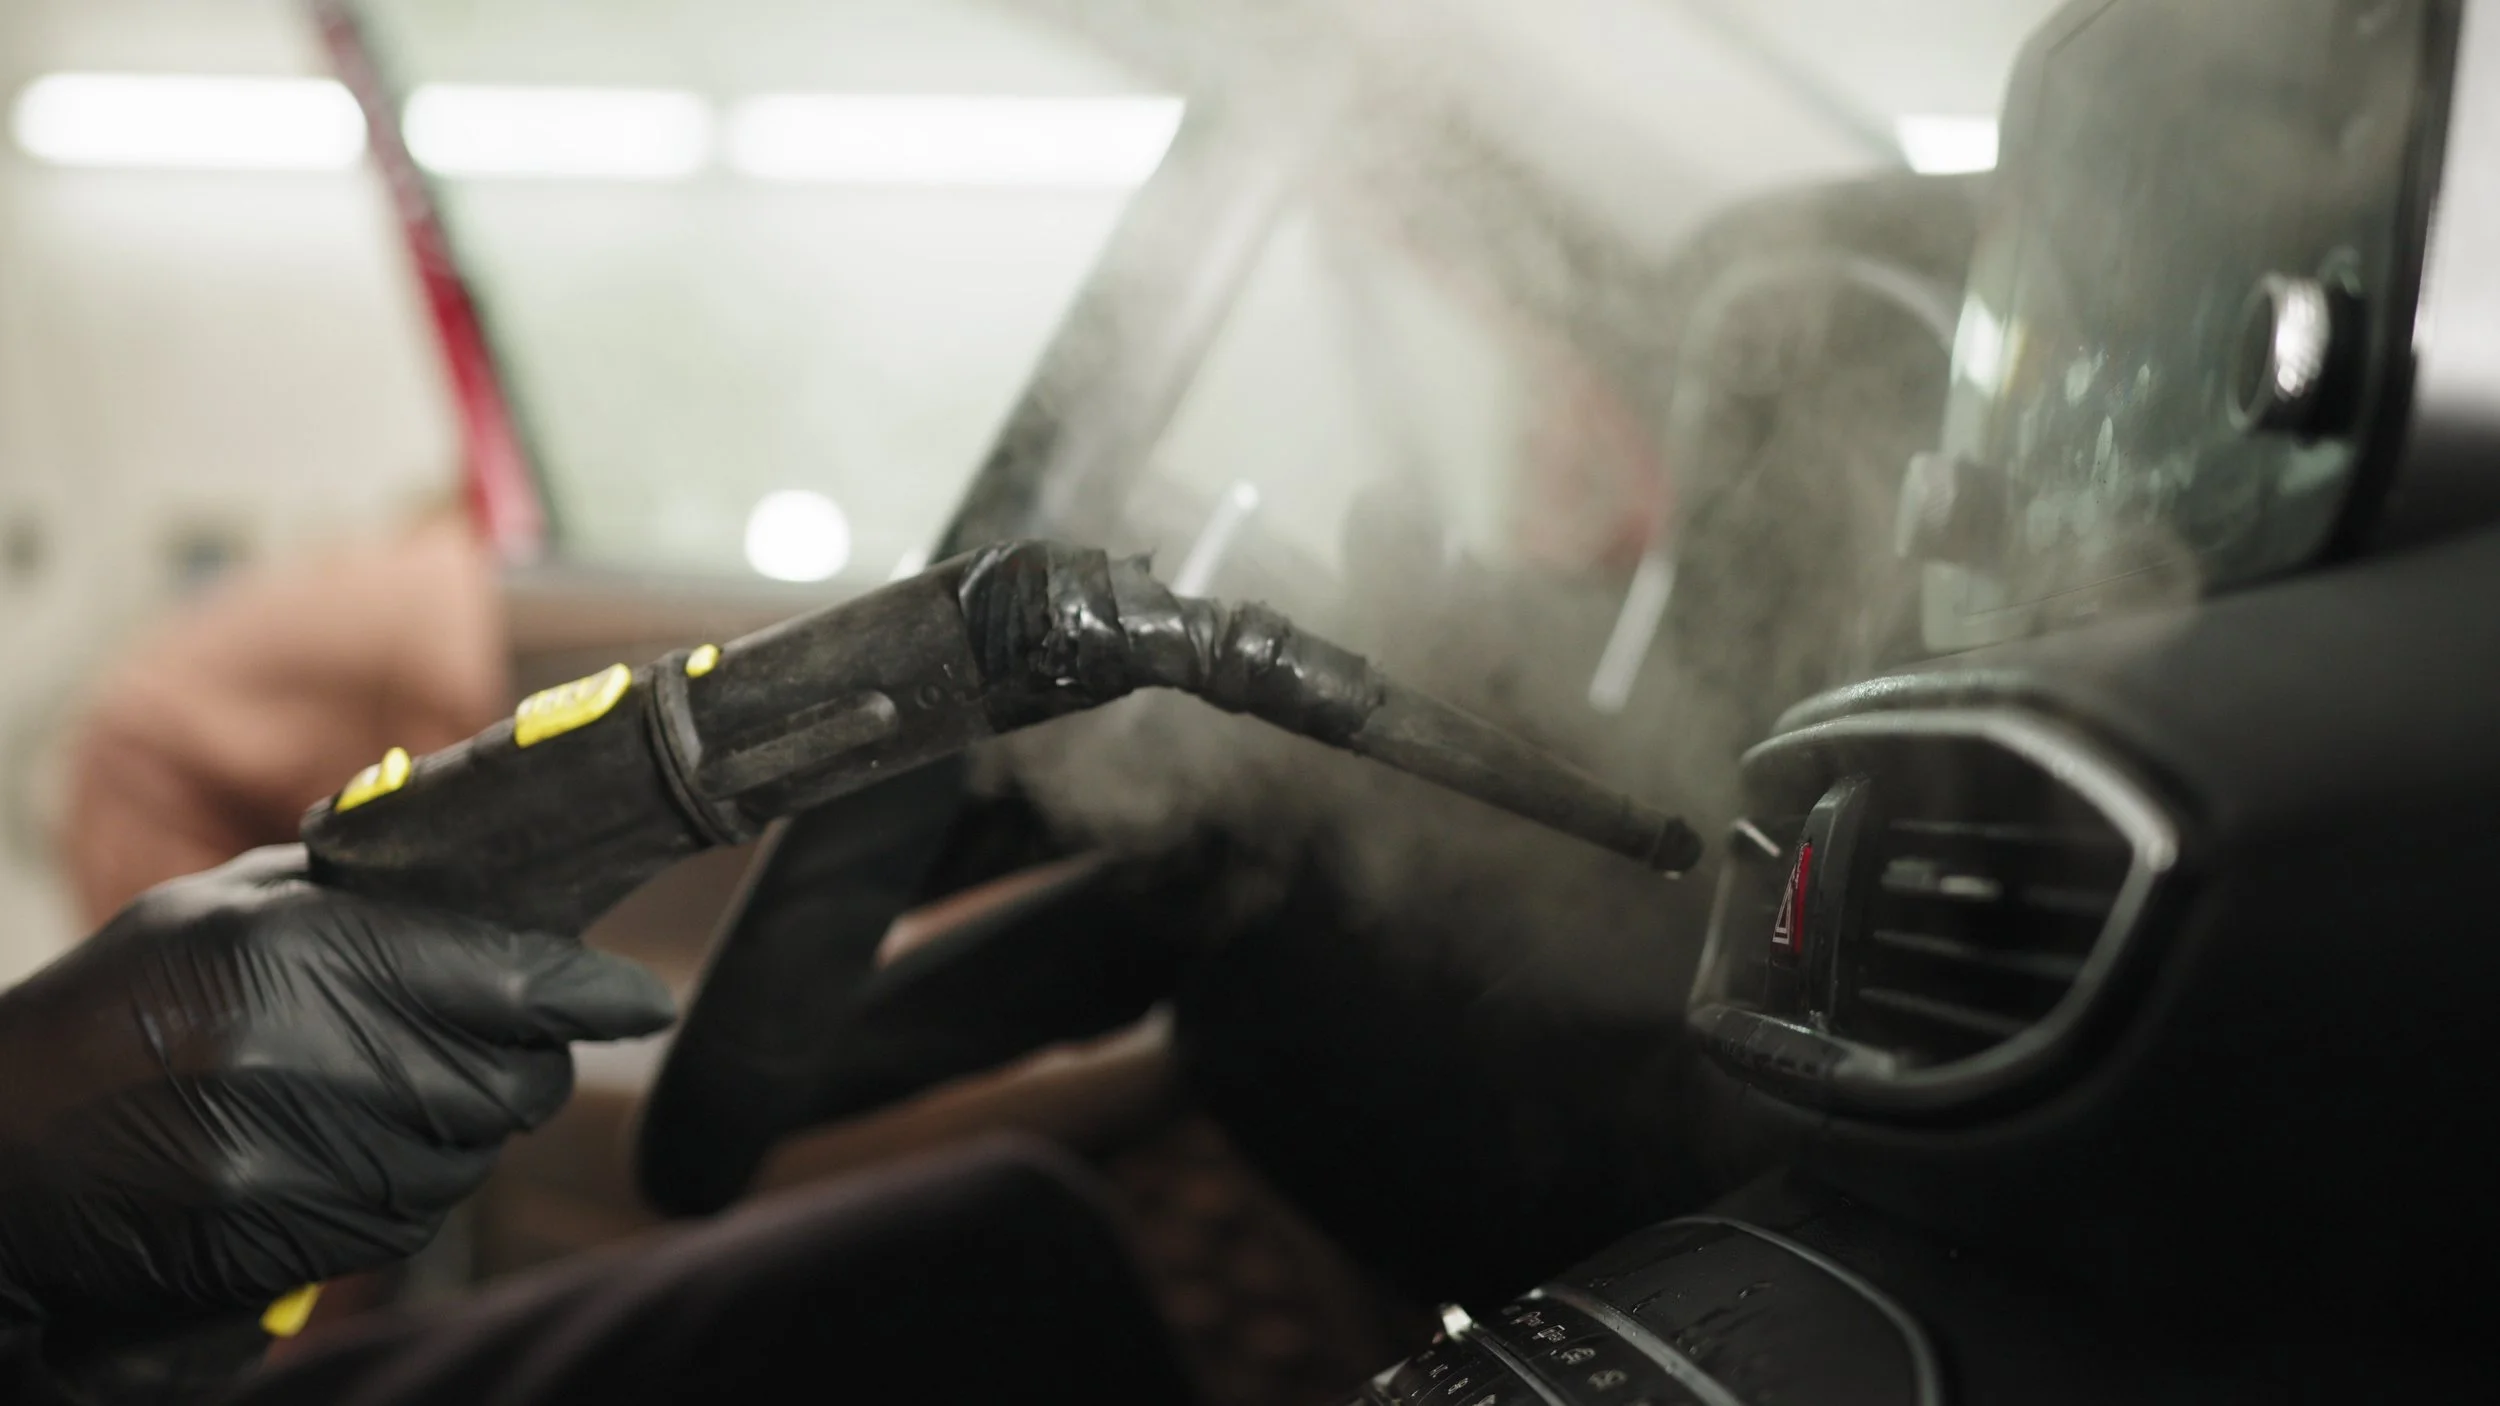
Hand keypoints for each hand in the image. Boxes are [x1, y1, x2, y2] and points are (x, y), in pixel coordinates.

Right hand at [0, 846, 674, 1329]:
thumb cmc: (108, 1017)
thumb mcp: (214, 912)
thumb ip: (347, 894)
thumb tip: (472, 867)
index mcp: (298, 943)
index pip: (505, 974)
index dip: (587, 992)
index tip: (639, 1003)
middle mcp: (305, 1043)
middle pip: (509, 1075)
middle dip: (509, 1065)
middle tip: (459, 1050)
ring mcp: (295, 1146)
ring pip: (467, 1154)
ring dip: (444, 1135)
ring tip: (352, 1103)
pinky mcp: (283, 1229)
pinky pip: (406, 1221)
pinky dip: (391, 1195)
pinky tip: (321, 1161)